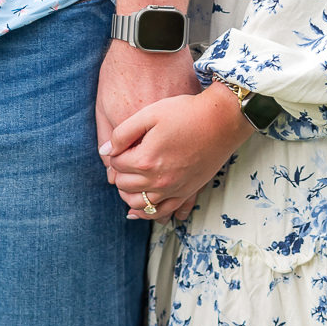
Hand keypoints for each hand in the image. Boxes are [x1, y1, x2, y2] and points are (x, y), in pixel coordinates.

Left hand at [102, 83, 250, 221]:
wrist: (221, 120)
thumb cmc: (185, 112)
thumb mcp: (150, 113)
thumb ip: (123, 133)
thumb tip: (105, 151)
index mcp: (146, 159)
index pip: (116, 165)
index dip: (115, 153)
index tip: (121, 145)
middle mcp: (158, 180)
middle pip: (125, 185)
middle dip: (119, 174)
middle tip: (123, 161)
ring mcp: (174, 189)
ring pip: (140, 204)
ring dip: (129, 194)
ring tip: (128, 182)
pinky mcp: (187, 192)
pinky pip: (163, 212)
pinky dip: (148, 213)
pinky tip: (139, 210)